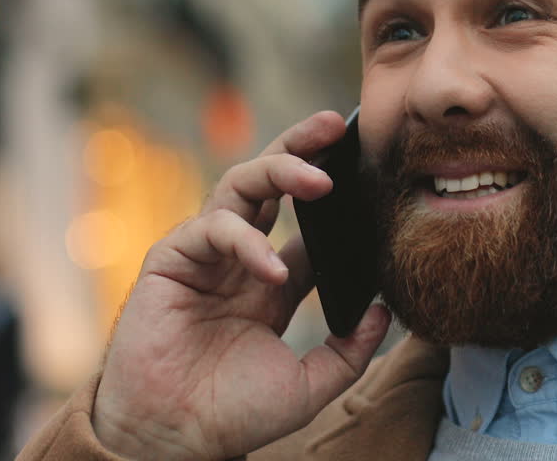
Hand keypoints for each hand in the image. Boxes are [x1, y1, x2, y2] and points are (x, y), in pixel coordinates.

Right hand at [91, 111, 391, 459]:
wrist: (174, 440)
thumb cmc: (233, 413)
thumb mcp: (310, 385)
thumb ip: (349, 350)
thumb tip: (385, 312)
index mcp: (272, 279)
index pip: (308, 221)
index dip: (337, 196)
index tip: (373, 171)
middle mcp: (239, 258)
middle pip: (271, 182)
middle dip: (303, 147)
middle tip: (338, 125)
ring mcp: (204, 255)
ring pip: (239, 185)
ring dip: (279, 170)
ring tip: (319, 178)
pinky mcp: (171, 260)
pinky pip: (211, 229)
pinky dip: (245, 243)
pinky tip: (271, 271)